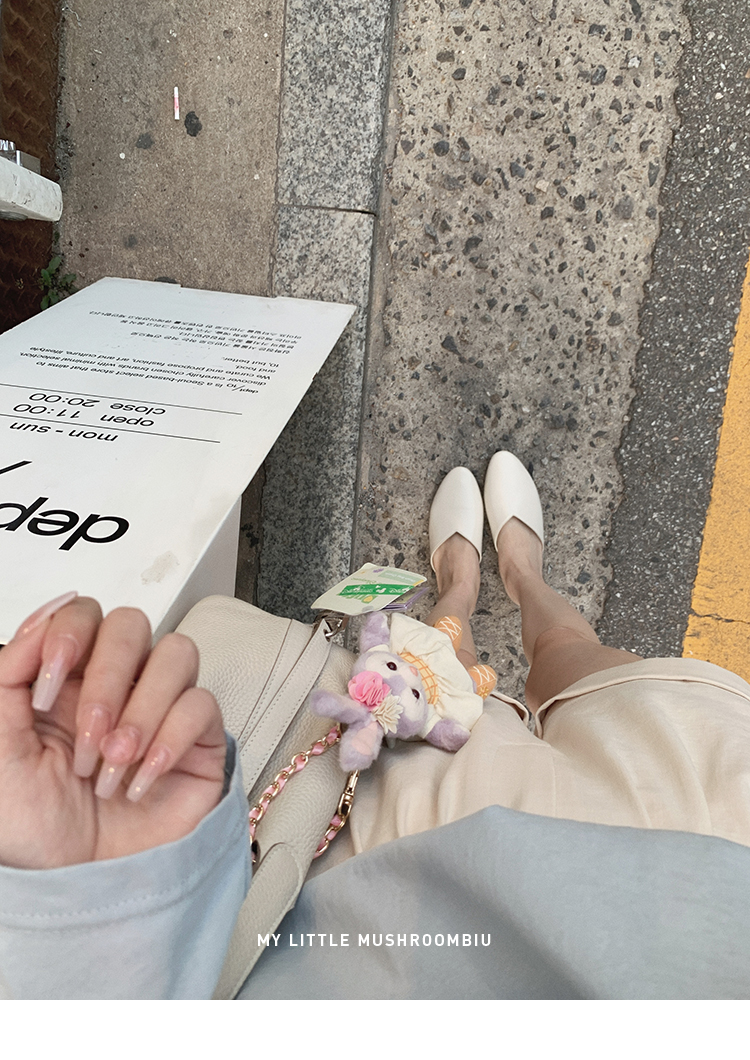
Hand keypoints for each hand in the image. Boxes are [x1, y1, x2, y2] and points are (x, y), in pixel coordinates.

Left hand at [0, 593, 225, 868]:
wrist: (76, 885)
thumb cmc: (34, 824)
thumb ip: (10, 672)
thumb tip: (47, 615)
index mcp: (67, 676)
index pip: (84, 613)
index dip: (69, 637)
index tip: (46, 690)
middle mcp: (118, 683)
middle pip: (133, 624)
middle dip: (108, 679)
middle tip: (87, 736)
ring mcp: (162, 706)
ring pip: (177, 653)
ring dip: (140, 711)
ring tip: (111, 763)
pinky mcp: (197, 739)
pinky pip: (202, 705)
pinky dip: (168, 741)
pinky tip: (140, 779)